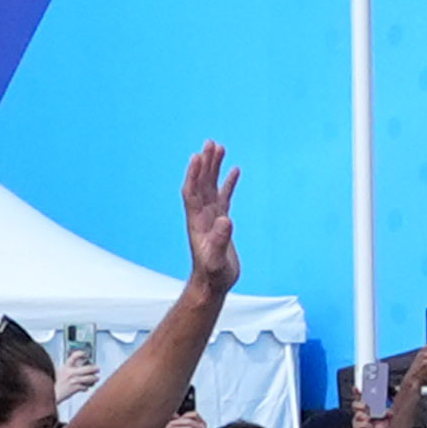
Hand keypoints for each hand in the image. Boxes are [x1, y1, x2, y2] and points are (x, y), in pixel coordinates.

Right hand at [56, 344, 100, 405]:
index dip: (81, 354)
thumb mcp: (56, 371)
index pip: (74, 356)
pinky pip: (85, 387)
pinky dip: (87, 387)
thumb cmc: (53, 383)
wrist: (51, 393)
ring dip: (94, 378)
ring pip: (89, 378)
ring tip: (96, 378)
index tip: (86, 354)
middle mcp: (70, 372)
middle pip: (87, 368)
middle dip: (94, 368)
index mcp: (66, 367)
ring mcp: (74, 380)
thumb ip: (64, 367)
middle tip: (97, 369)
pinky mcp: (75, 388)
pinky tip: (86, 387)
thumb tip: (69, 363)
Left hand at [179, 140, 244, 296]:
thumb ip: (220, 240)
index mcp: (197, 222)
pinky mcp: (221, 221)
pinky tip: (234, 170)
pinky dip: (228, 182)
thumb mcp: (217, 260)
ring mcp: (210, 217)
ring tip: (219, 148)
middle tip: (211, 143)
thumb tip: (226, 220)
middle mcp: (201, 215)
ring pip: (211, 186)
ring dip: (214, 168)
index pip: (192, 192)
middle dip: (205, 164)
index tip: (198, 156)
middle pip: (201, 184)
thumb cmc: (213, 274)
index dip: (194, 175)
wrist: (212, 284)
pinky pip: (223, 196)